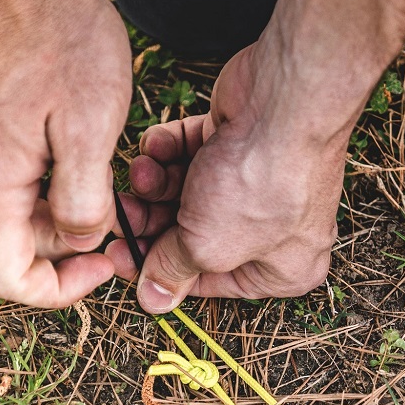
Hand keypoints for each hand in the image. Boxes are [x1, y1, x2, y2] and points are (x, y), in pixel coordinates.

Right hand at [0, 0, 130, 307]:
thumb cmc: (66, 43)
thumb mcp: (92, 132)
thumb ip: (83, 203)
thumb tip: (79, 242)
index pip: (6, 279)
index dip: (59, 290)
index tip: (104, 267)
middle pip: (20, 248)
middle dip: (73, 246)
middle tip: (126, 215)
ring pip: (22, 217)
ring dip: (68, 213)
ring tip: (112, 176)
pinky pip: (17, 184)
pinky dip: (55, 186)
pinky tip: (87, 156)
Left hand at [108, 44, 346, 311]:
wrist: (283, 103)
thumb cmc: (260, 185)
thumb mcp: (206, 247)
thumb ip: (173, 270)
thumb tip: (153, 300)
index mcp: (281, 269)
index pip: (209, 281)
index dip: (161, 271)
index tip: (122, 260)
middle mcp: (273, 229)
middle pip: (194, 237)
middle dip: (152, 224)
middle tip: (120, 216)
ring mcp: (256, 181)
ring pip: (187, 194)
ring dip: (155, 186)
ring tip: (140, 176)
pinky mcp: (236, 139)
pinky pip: (191, 154)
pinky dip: (168, 152)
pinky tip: (156, 148)